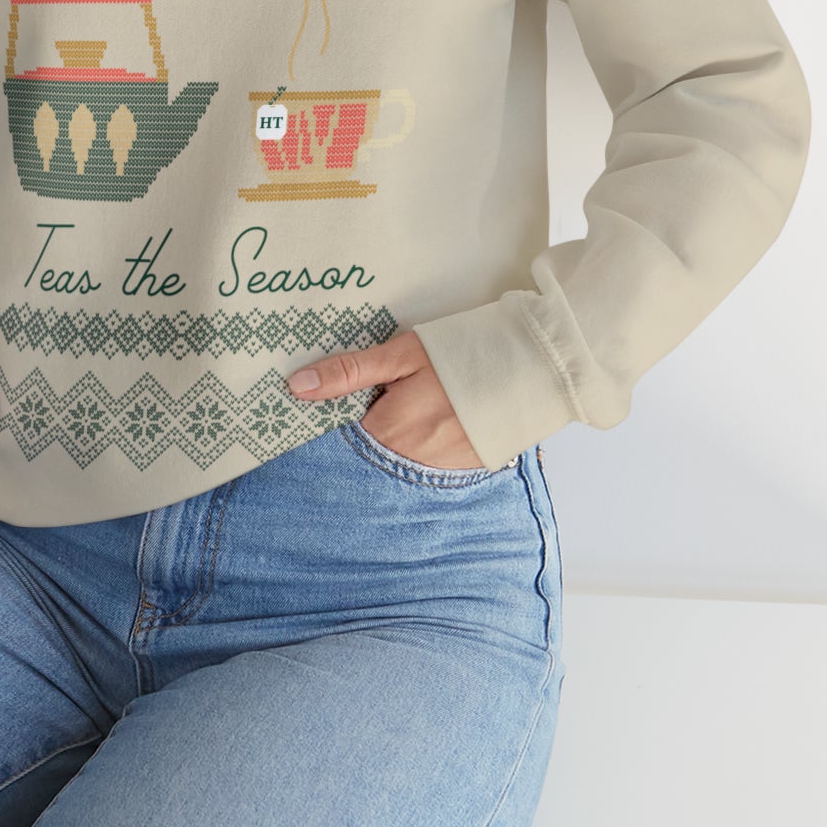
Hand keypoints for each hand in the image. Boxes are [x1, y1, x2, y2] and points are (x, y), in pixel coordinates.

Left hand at [287, 327, 484, 469]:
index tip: (322, 407)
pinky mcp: (462, 471)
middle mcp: (408, 461)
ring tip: (407, 413)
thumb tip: (296, 387)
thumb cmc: (460, 355)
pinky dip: (418, 450)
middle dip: (361, 434)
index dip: (329, 422)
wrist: (531, 369)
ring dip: (391, 444)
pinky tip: (429, 426)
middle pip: (367, 454)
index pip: (339, 439)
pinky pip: (425, 467)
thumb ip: (348, 373)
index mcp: (387, 431)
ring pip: (395, 462)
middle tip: (375, 405)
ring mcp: (437, 471)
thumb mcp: (401, 355)